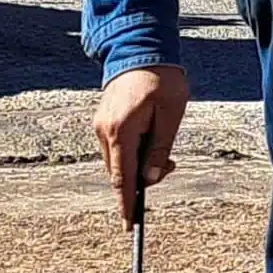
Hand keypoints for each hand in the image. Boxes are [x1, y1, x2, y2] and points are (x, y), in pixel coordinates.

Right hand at [91, 64, 188, 223]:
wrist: (140, 47)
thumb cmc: (161, 79)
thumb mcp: (170, 115)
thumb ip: (159, 149)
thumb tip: (150, 178)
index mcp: (121, 131)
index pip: (123, 178)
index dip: (127, 203)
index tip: (129, 225)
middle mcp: (105, 131)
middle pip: (120, 172)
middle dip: (142, 180)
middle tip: (169, 164)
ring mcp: (101, 125)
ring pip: (117, 161)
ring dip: (138, 165)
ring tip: (164, 149)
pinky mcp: (104, 120)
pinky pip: (116, 147)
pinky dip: (131, 152)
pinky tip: (150, 139)